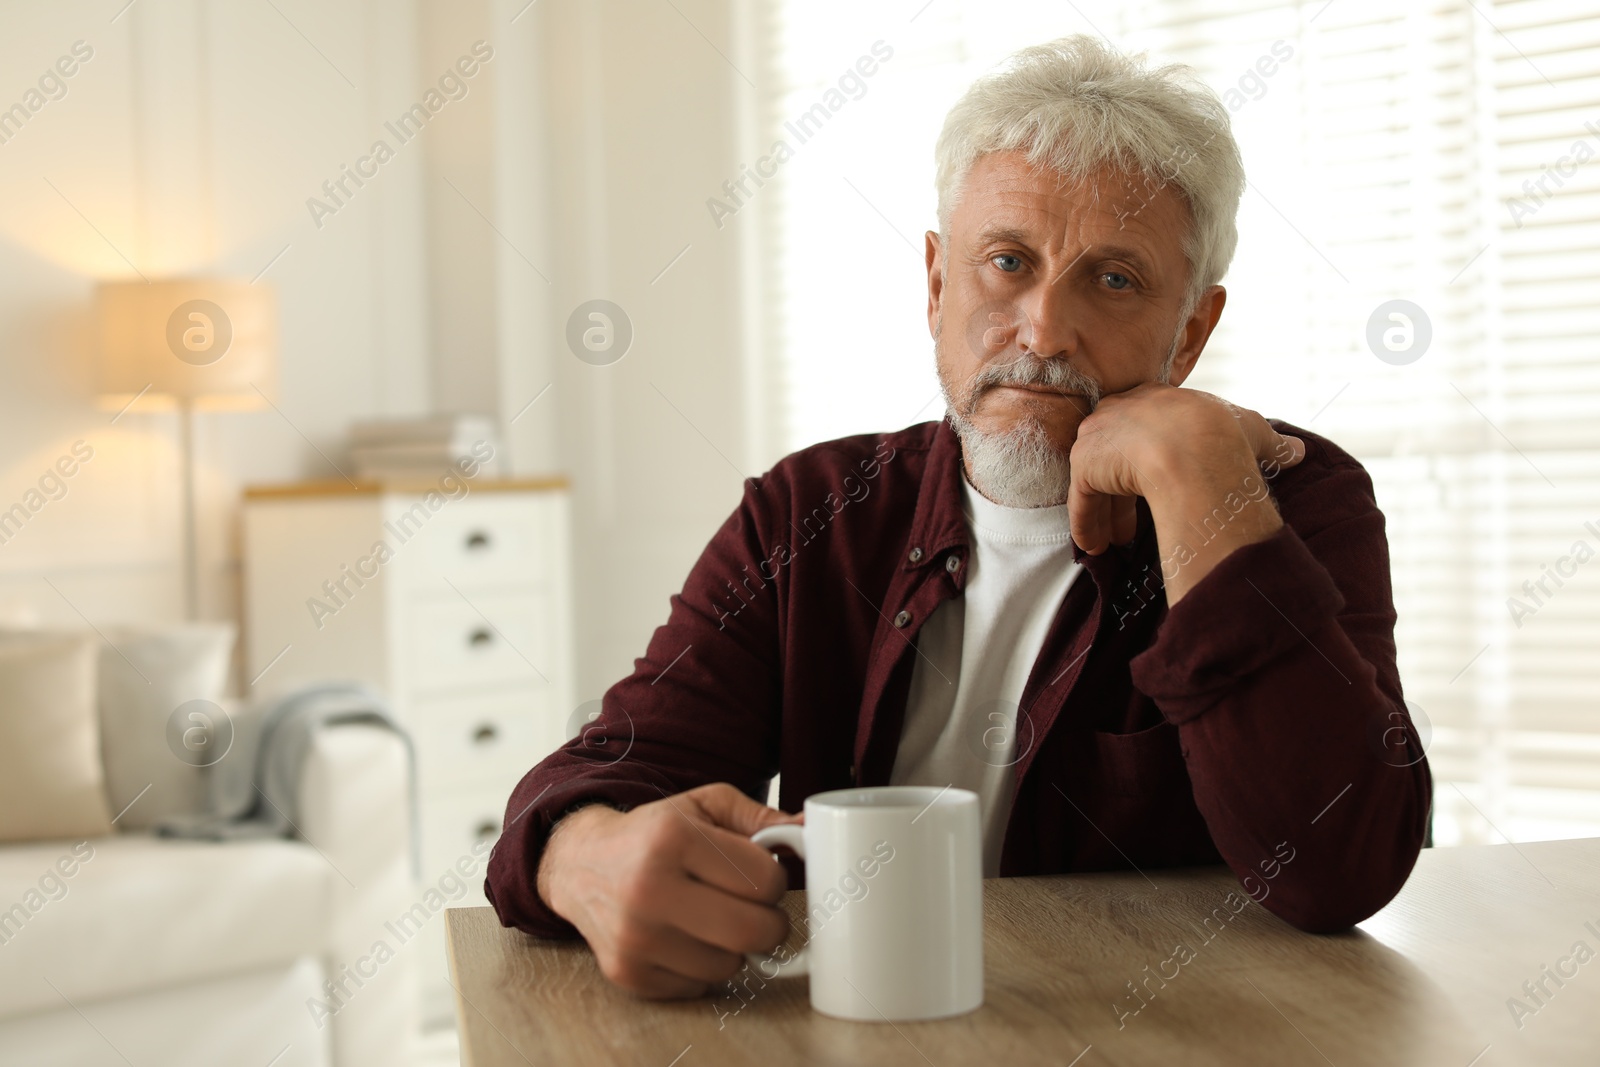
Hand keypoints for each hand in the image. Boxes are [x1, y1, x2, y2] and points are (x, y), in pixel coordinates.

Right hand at [536, 783, 800, 998]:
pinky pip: (699, 987)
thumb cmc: (653, 834)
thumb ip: (759, 817)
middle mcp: (649, 889)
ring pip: (731, 966)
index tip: (760, 876)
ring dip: (734, 947)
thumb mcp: (703, 806)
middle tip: (755, 908)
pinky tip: (686, 938)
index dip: (774, 880)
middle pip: (753, 932)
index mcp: (674, 838)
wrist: (581, 864)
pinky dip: (703, 967)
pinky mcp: (628, 973)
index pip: (764, 880)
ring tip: (713, 918)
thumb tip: (807, 833)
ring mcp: (635, 937)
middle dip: (769, 923)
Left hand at [1068, 384, 1303, 600]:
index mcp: (1157, 401)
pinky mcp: (1085, 466)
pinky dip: (1087, 524)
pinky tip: (1093, 546)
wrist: (1197, 447)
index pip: (1144, 430)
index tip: (1156, 485)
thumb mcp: (1253, 431)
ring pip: (1096, 480)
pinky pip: (1082, 499)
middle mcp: (1121, 412)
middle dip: (1122, 489)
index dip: (1148, 461)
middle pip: (1115, 455)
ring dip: (1105, 514)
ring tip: (1115, 542)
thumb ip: (1270, 441)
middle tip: (1131, 524)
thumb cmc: (1226, 436)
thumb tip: (1298, 450)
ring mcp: (1098, 438)